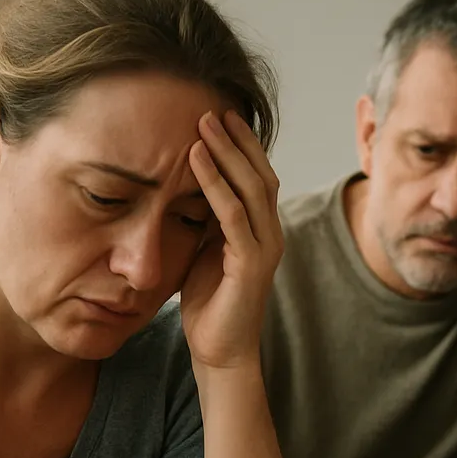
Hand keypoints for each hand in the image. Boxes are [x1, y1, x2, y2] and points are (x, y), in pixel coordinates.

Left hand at [180, 110, 283, 371]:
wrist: (219, 351)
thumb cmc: (209, 303)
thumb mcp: (205, 251)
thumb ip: (206, 220)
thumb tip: (186, 185)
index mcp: (261, 230)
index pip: (258, 177)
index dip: (241, 145)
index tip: (217, 115)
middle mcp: (271, 234)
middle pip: (261, 174)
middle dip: (236, 139)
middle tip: (209, 107)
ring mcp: (265, 248)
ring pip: (251, 187)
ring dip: (226, 152)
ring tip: (203, 123)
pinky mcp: (252, 263)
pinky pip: (232, 214)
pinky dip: (214, 183)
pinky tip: (196, 160)